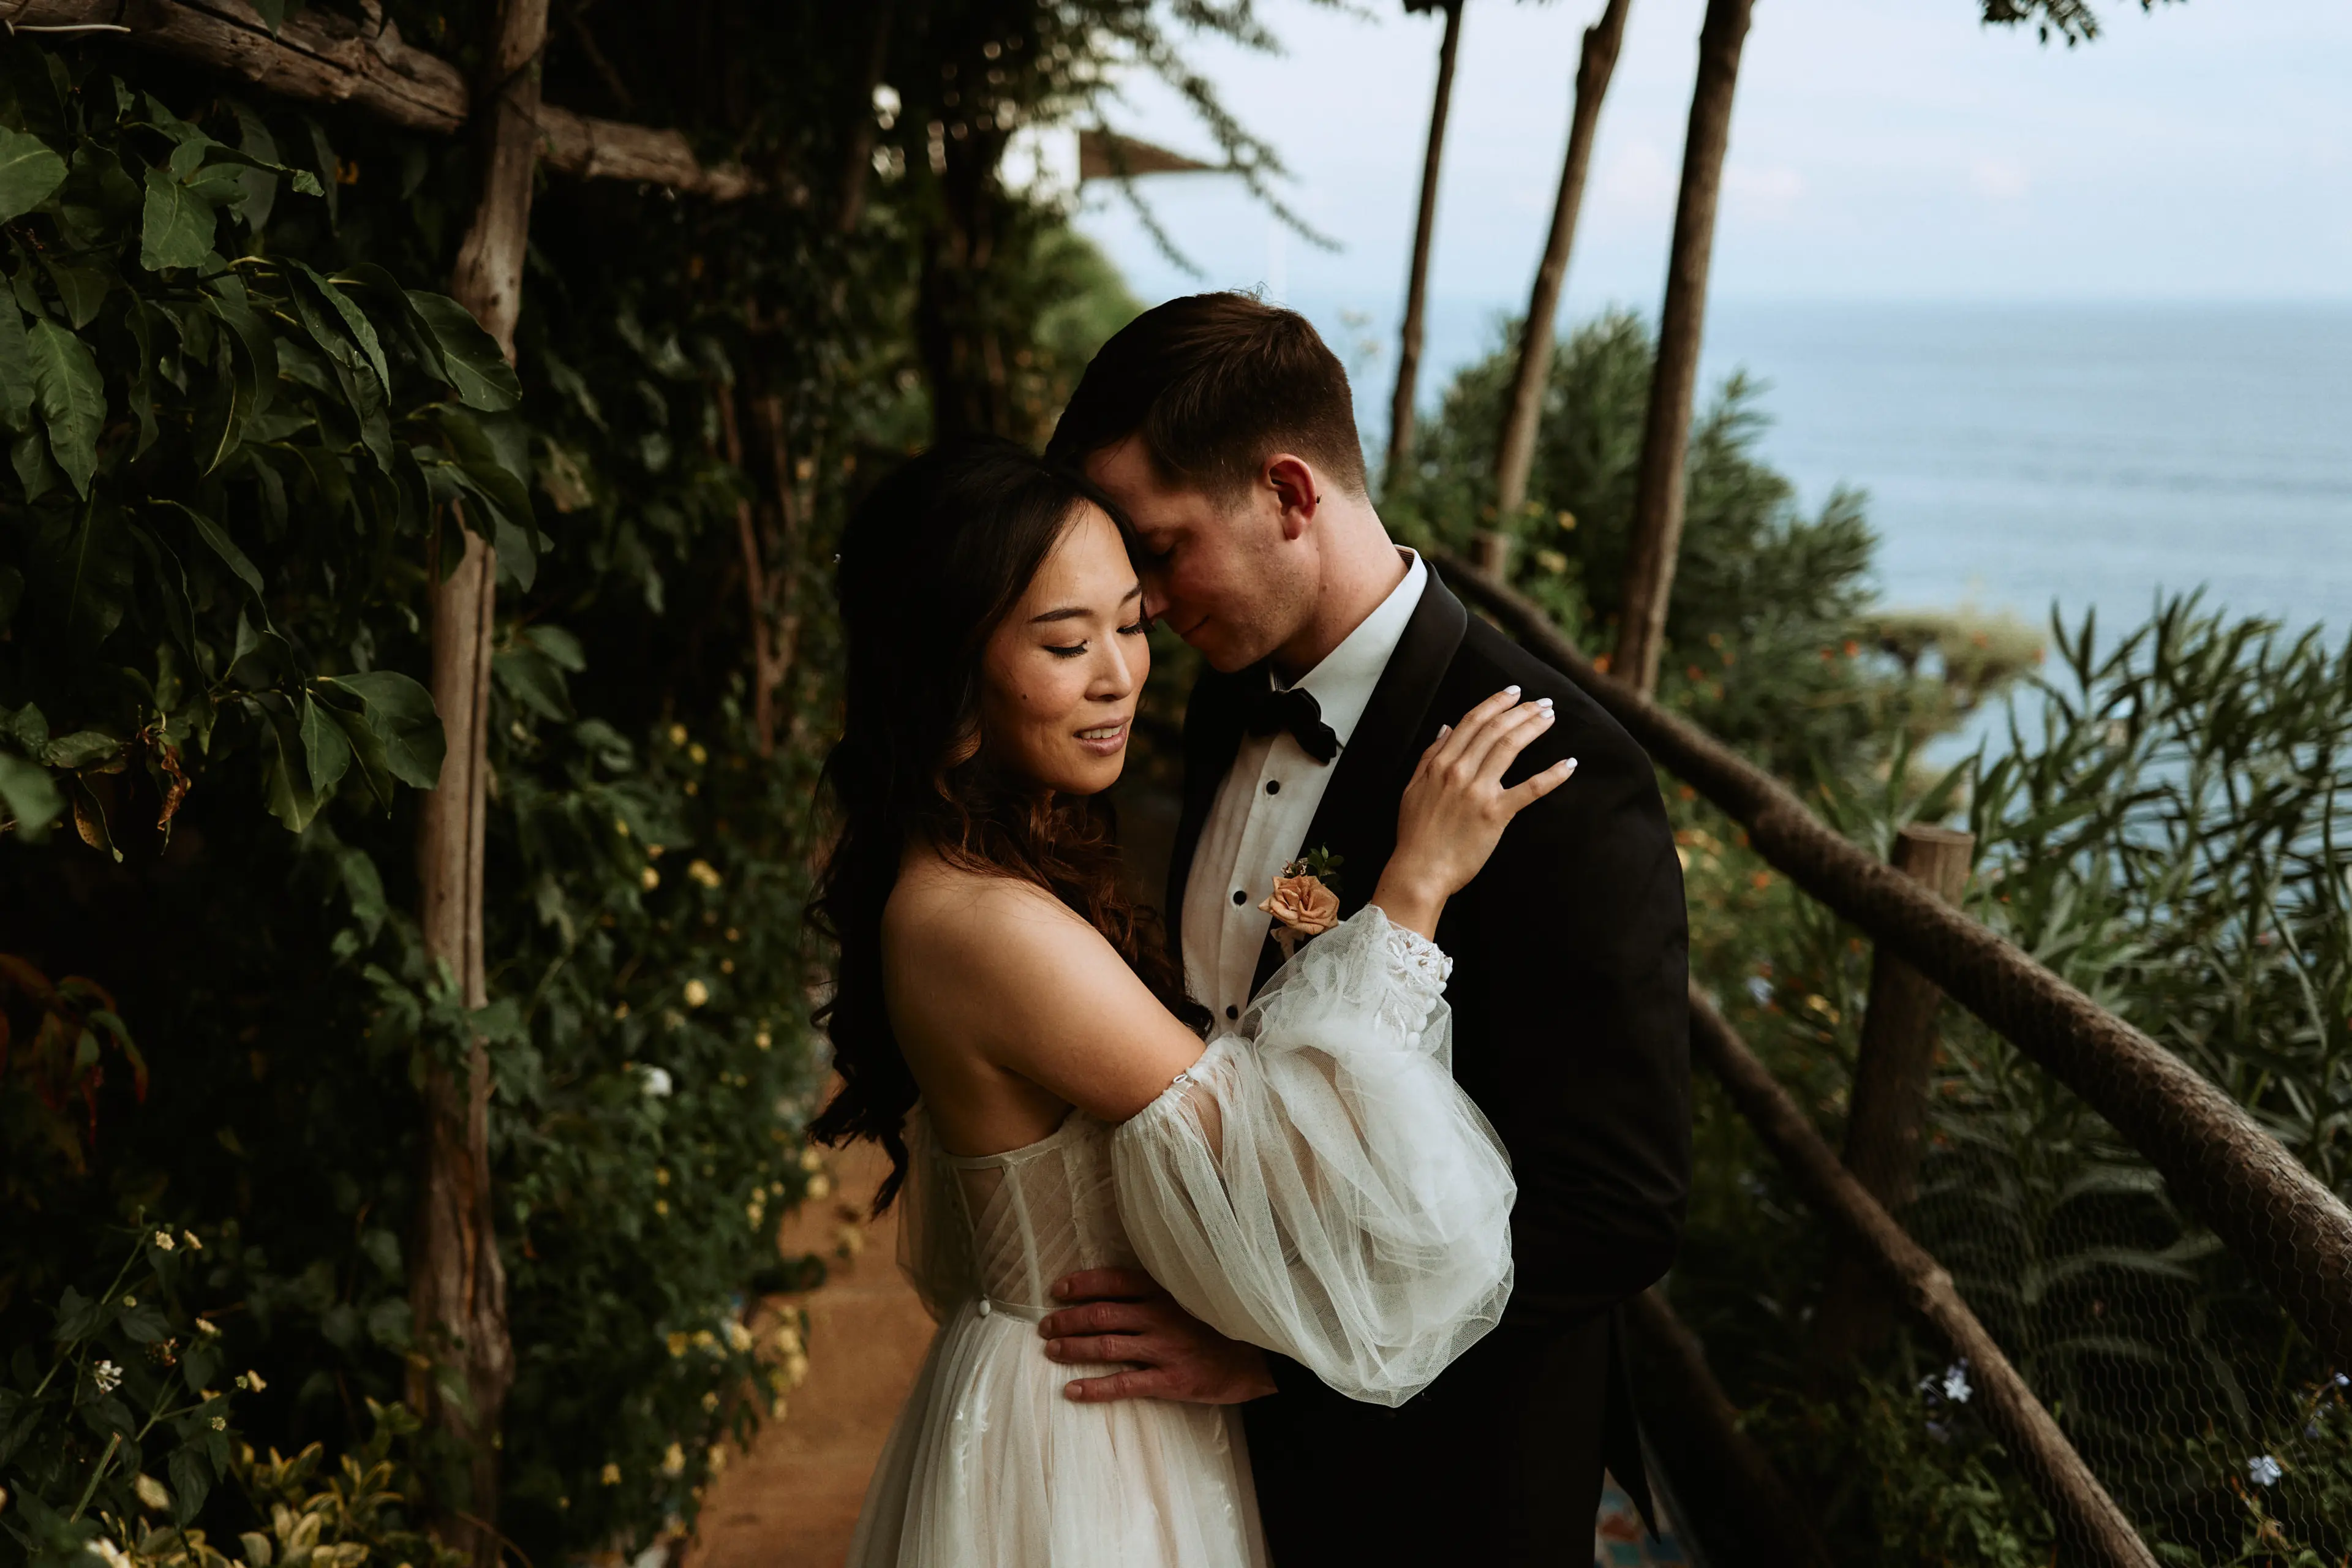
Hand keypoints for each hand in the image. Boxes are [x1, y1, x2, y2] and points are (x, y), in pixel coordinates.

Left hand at [1038, 1268, 1277, 1404]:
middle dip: (1068, 1319)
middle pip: (1101, 1314)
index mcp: (1165, 1290)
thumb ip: (1159, 1289)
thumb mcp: (1193, 1294)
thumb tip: (1118, 1286)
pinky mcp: (1171, 1380)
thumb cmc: (1222, 1324)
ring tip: (1051, 1351)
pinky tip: (1072, 1391)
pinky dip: (1095, 1388)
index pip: (1113, 1280)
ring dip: (1073, 1348)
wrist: (1261, 1357)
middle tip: (1045, 1326)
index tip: (1058, 1289)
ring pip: (1106, 1346)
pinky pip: (1125, 1384)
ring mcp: (1164, 1349)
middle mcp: (1160, 1316)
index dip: (1081, 1284)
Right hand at [1373, 685, 1576, 938]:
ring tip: (1549, 718)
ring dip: (1533, 727)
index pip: (1471, 722)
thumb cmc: (1415, 834)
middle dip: (1521, 711)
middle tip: (1542, 703)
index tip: (1513, 692)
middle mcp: (1458, 771)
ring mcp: (1477, 792)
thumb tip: (1446, 728)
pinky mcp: (1495, 814)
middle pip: (1494, 729)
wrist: (1419, 871)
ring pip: (1510, 747)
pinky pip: (1529, 789)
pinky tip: (1569, 764)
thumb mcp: (1413, 788)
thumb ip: (1430, 756)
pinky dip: (1552, 775)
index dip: (1495, 702)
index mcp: (1439, 764)